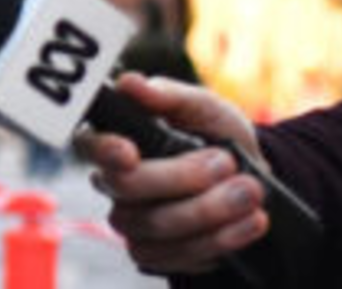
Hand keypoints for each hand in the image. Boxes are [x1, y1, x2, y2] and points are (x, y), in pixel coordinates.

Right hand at [77, 72, 269, 273]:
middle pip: (128, 188)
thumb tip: (130, 83)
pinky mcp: (154, 254)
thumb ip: (168, 94)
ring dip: (211, 211)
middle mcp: (113, 183)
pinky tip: (247, 224)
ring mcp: (131, 222)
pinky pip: (175, 257)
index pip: (89, 145)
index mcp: (114, 139)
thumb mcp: (202, 106)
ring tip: (252, 194)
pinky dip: (219, 241)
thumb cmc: (216, 134)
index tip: (130, 152)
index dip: (104, 150)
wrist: (252, 179)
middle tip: (228, 164)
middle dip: (183, 178)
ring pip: (156, 226)